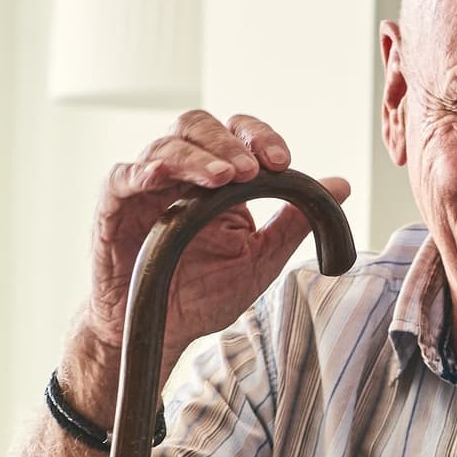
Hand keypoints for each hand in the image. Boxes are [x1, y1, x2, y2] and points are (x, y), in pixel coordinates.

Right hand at [86, 109, 349, 359]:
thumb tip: (341, 185)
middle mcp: (181, 174)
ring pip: (165, 145)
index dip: (259, 137)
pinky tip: (163, 178)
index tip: (283, 160)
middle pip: (198, 126)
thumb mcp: (260, 258)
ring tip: (225, 178)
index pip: (237, 136)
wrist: (162, 330)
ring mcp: (146, 187)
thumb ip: (296, 221)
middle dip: (229, 141)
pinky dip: (144, 171)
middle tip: (254, 167)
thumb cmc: (203, 293)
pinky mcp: (115, 208)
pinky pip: (122, 176)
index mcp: (216, 180)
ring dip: (197, 156)